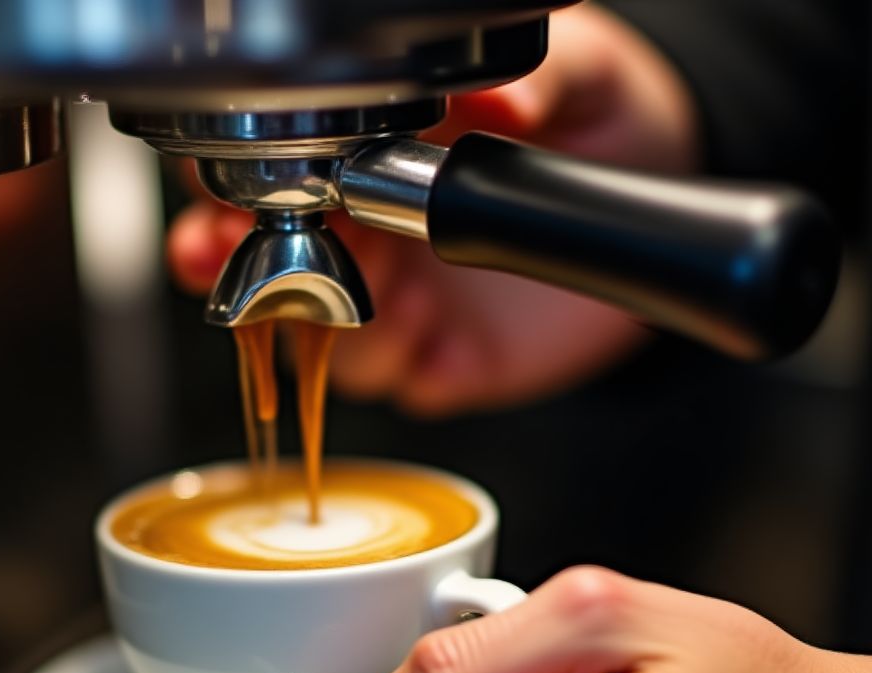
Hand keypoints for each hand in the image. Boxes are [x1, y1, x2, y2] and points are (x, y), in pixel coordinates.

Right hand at [168, 5, 700, 415]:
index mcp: (372, 163)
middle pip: (265, 280)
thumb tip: (496, 96)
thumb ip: (534, 80)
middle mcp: (375, 239)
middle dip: (253, 286)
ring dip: (345, 334)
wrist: (656, 185)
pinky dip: (415, 375)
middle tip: (275, 275)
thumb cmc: (594, 114)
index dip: (224, 204)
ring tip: (401, 303)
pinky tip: (444, 348)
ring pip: (327, 348)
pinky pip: (409, 390)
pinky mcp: (452, 361)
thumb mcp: (575, 74)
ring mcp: (408, 305)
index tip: (224, 215)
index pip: (264, 183)